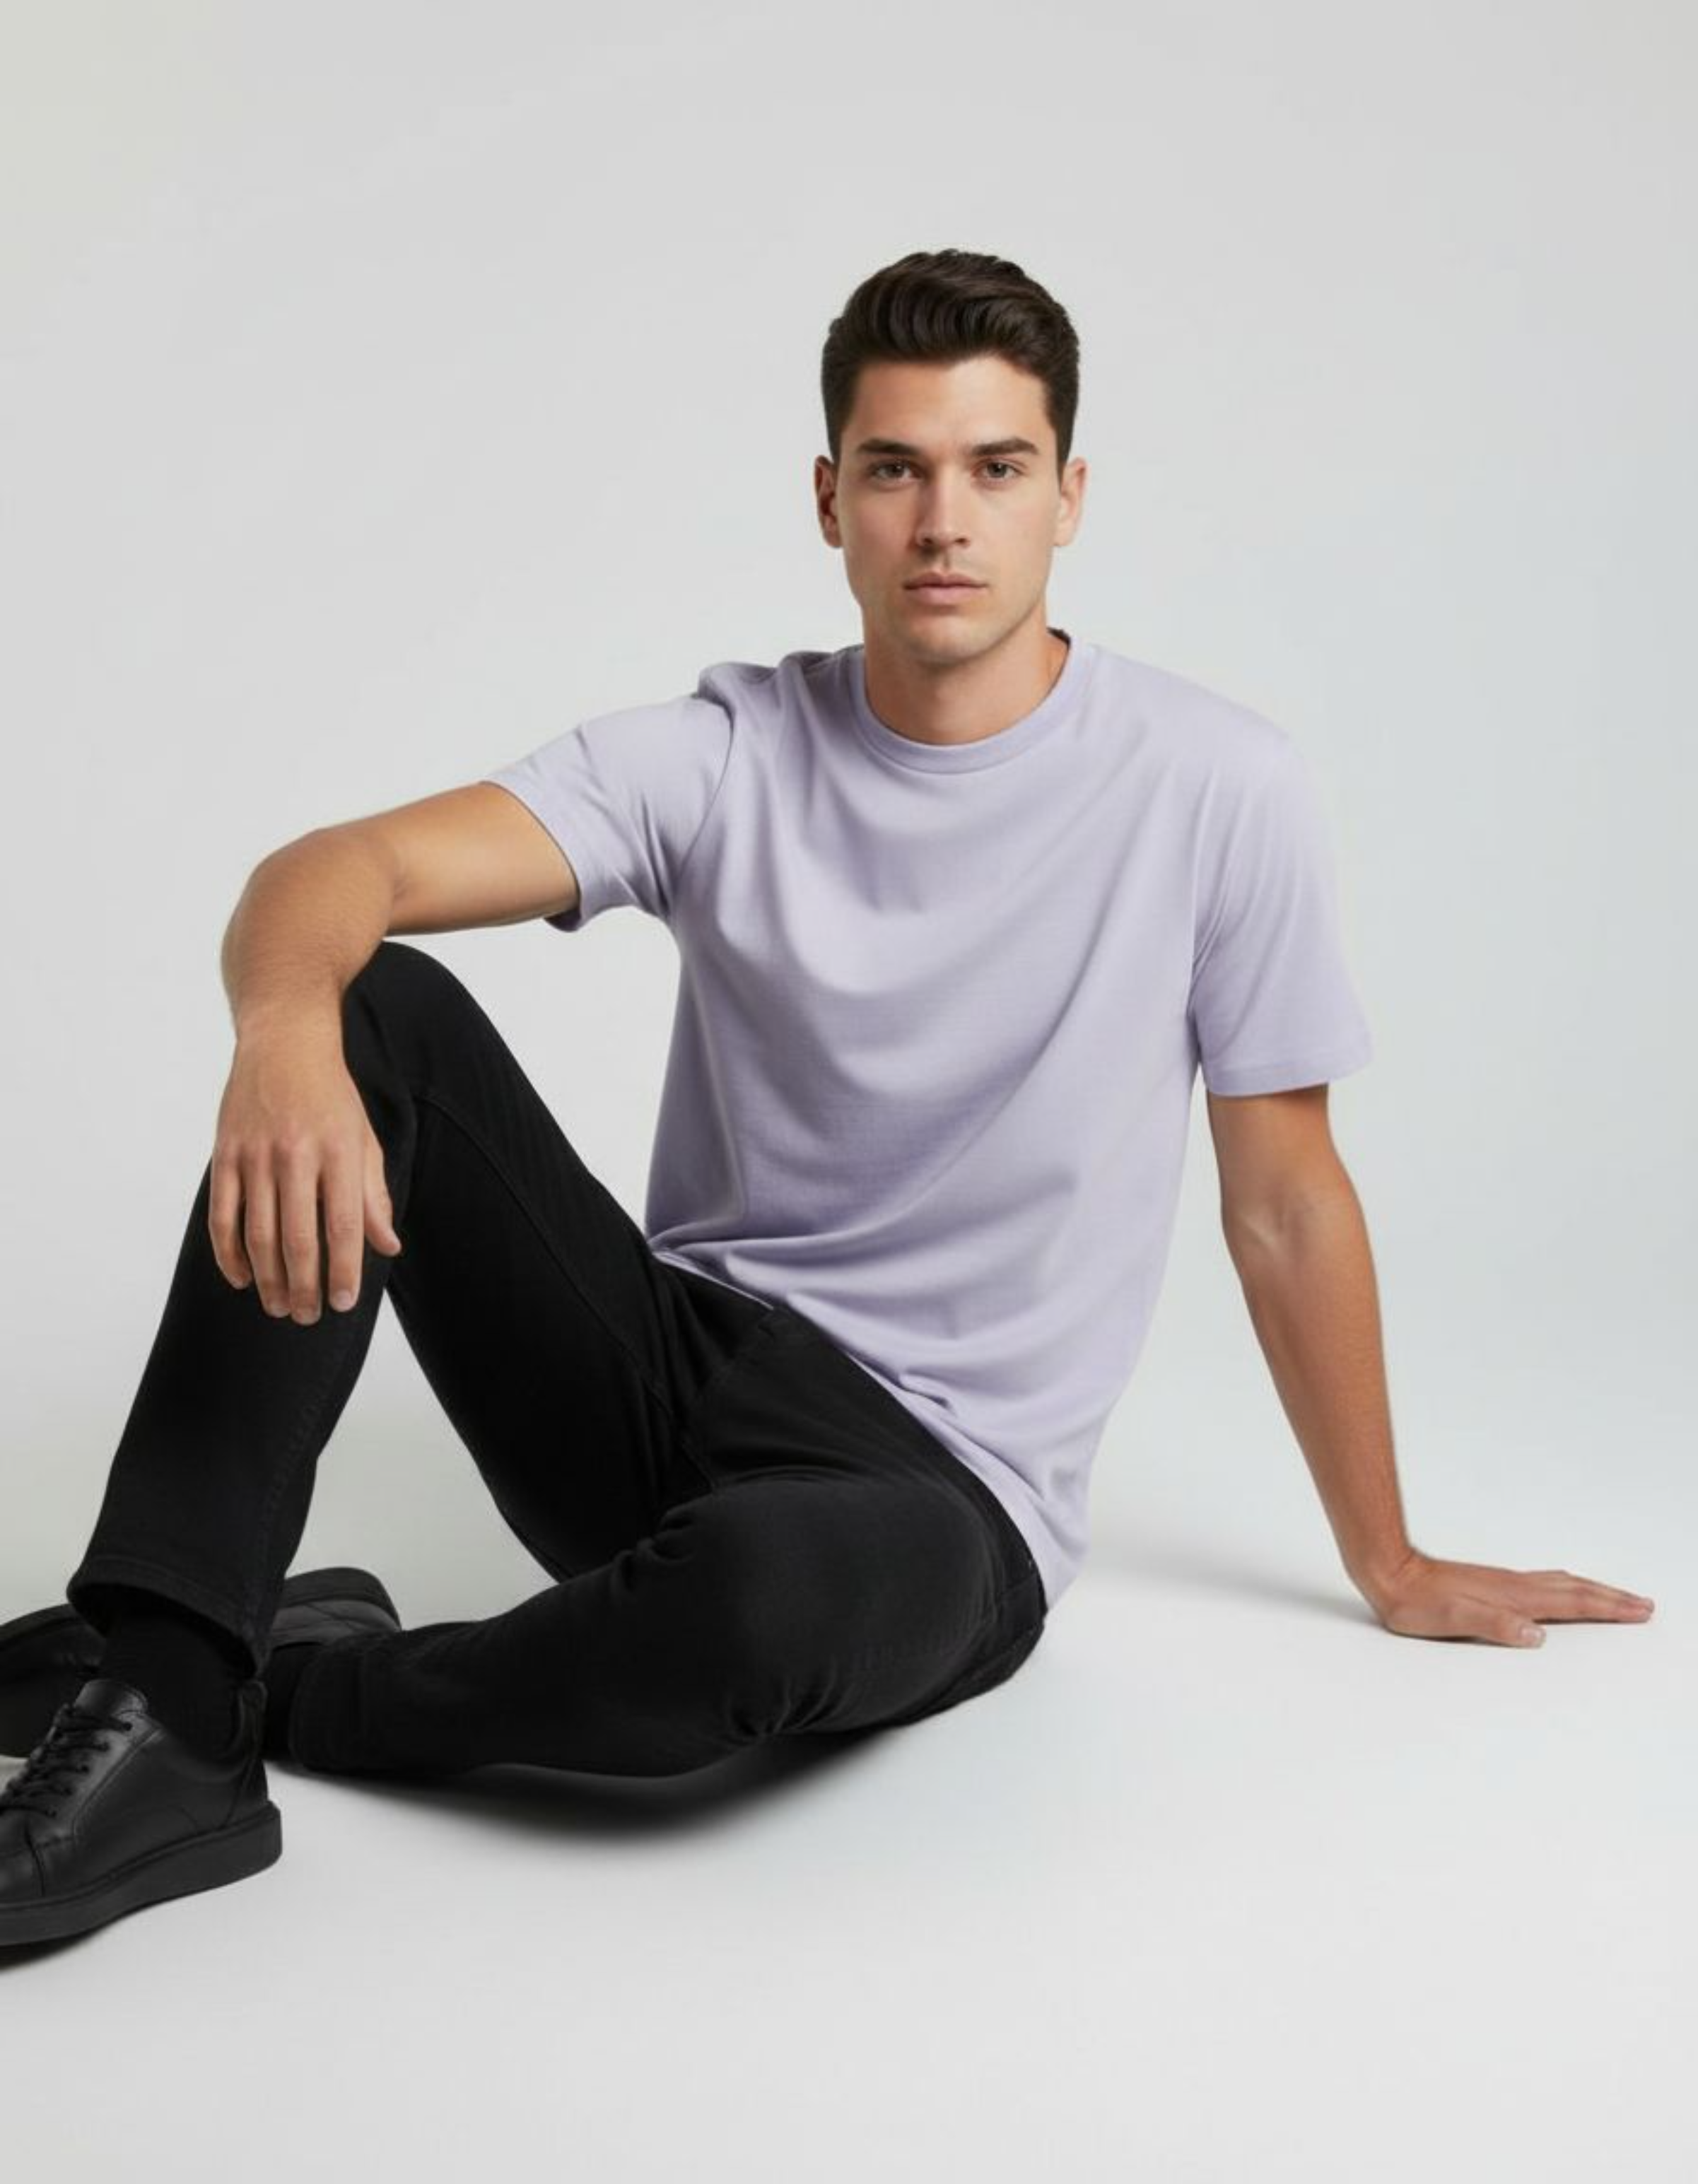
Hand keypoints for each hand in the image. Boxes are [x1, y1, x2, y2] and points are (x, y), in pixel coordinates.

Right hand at [208, 1024, 403, 1323]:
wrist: (284, 1040)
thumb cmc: (332, 1095)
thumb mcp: (365, 1139)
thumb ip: (373, 1195)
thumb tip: (388, 1246)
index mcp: (339, 1152)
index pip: (343, 1226)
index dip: (344, 1270)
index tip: (343, 1303)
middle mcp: (297, 1154)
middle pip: (298, 1239)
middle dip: (304, 1287)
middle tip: (309, 1317)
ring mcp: (256, 1155)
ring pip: (259, 1234)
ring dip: (268, 1279)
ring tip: (279, 1307)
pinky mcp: (225, 1153)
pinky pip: (223, 1215)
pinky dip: (230, 1253)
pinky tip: (242, 1278)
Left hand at [1359, 1549, 1655, 1645]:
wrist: (1390, 1572)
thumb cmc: (1417, 1603)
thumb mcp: (1452, 1620)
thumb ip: (1493, 1625)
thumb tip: (1535, 1634)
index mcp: (1513, 1598)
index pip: (1572, 1603)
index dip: (1608, 1608)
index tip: (1639, 1611)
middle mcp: (1514, 1586)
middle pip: (1575, 1590)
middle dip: (1612, 1599)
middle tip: (1644, 1605)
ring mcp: (1504, 1583)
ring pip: (1561, 1585)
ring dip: (1593, 1591)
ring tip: (1616, 1597)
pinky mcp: (1492, 1584)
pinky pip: (1543, 1584)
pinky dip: (1568, 1587)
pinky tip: (1563, 1589)